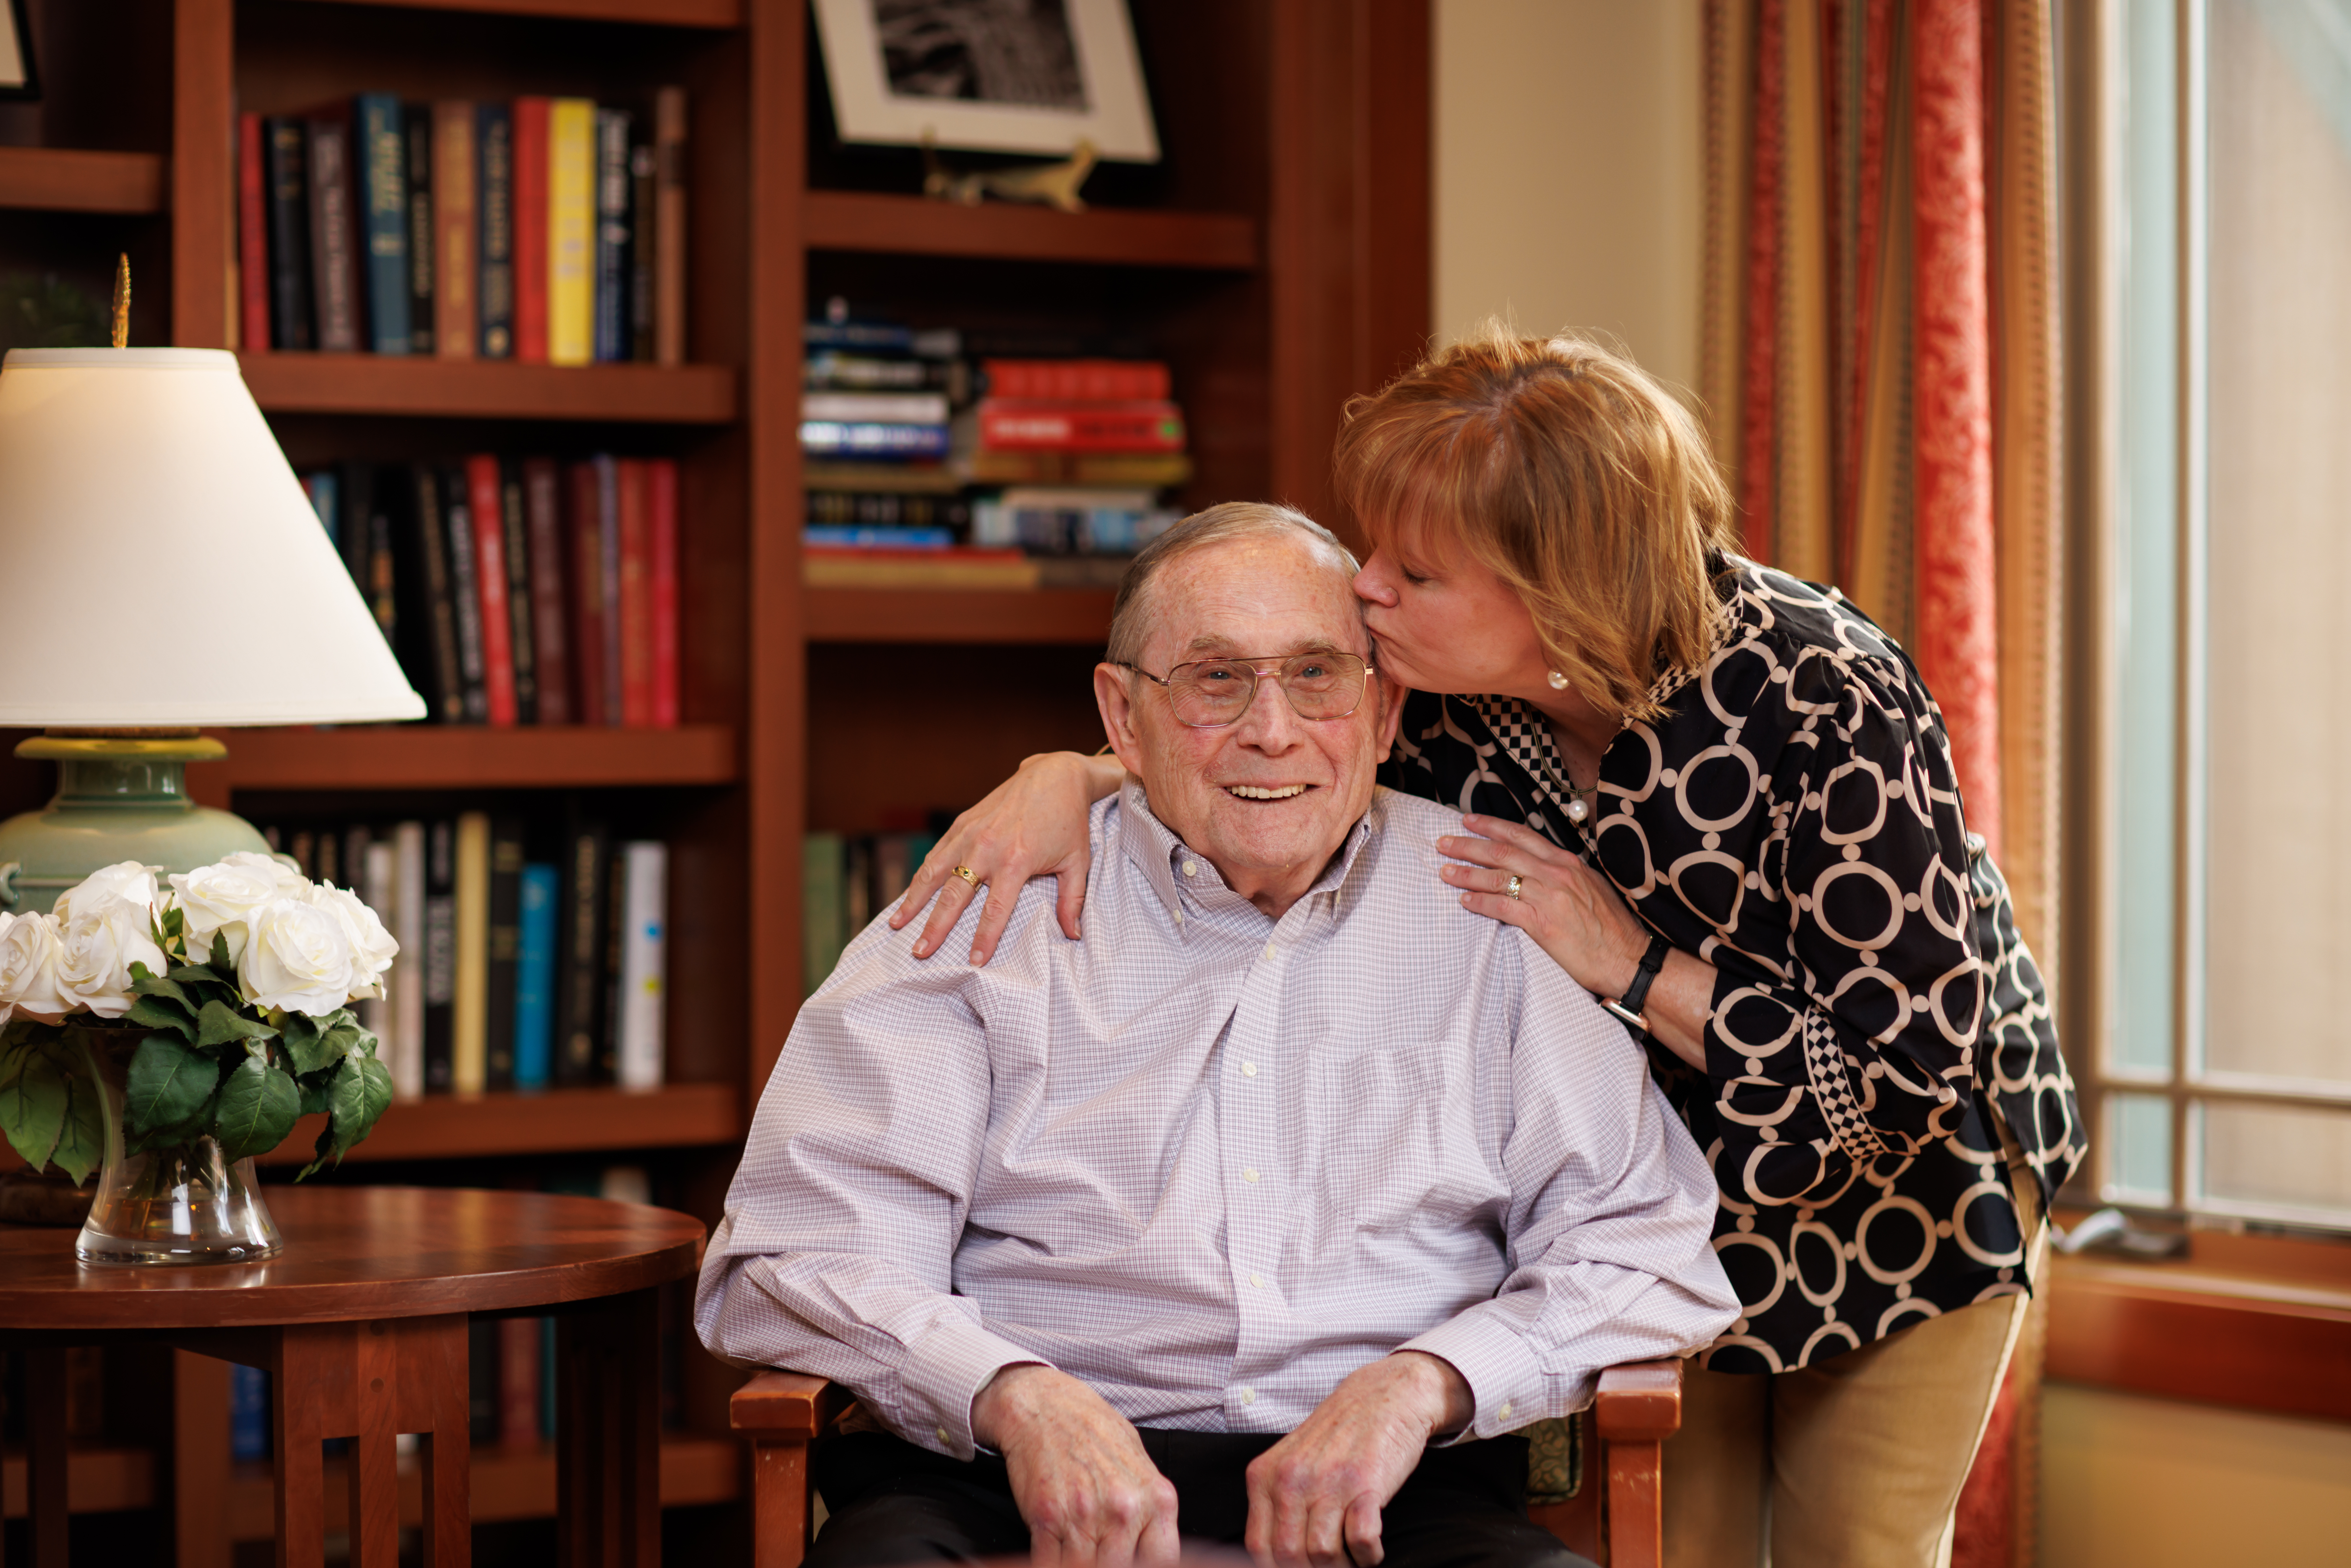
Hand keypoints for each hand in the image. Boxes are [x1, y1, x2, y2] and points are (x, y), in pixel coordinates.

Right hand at [891, 750, 1124, 964]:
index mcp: (1016, 861)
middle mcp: (987, 847)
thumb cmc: (1068, 821)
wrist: (1055, 775)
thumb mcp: (1077, 862)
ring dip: (914, 900)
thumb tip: (1073, 935)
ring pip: (935, 872)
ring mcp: (971, 833)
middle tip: (920, 953)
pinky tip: (909, 893)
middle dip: (935, 927)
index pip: (996, 909)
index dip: (984, 938)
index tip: (974, 962)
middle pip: (954, 896)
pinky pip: (937, 853)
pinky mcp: (963, 821)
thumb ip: (1072, 900)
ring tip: (896, 925)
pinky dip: (921, 875)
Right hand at [974, 1365, 1181, 1567]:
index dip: (1147, 1567)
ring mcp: (1085, 1516)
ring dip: (1081, 1564)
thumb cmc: (1092, 1430)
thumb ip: (1150, 1507)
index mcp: (1155, 1497)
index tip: (1133, 1562)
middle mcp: (1124, 1510)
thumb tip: (1152, 1547)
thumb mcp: (1139, 1463)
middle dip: (1109, 1564)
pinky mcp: (1048, 1518)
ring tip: (1081, 1552)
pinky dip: (1053, 1561)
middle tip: (1101, 1553)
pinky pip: (1051, 1562)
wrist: (1044, 1405)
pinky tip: (1057, 1553)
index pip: (1163, 1560)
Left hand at [1243, 1352, 1470, 1567]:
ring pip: (1324, 1555)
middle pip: (1290, 1556)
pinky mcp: (1365, 1483)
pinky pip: (1362, 1541)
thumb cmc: (1338, 1435)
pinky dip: (1369, 1555)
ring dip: (1343, 1566)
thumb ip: (1276, 1504)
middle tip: (1331, 1565)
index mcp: (1265, 1475)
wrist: (1383, 1396)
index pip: (1258, 1546)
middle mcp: (1292, 1478)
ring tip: (1352, 1558)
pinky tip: (1372, 1549)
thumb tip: (1275, 1557)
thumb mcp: (1291, 1462)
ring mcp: (1328, 1480)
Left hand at [1438, 814, 1711, 1068]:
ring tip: (1444, 871)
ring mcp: (1549, 896)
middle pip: (1503, 851)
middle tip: (1443, 842)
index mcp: (1568, 862)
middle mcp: (1557, 873)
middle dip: (1469, 845)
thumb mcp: (1590, 888)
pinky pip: (1503, 907)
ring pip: (1498, 876)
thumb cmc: (1611, 928)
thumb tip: (1540, 868)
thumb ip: (1564, 875)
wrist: (1630, 957)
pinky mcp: (1543, 923)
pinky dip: (1480, 902)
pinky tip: (1463, 901)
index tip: (1469, 820)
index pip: (1522, 836)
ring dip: (1467, 873)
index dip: (1492, 826)